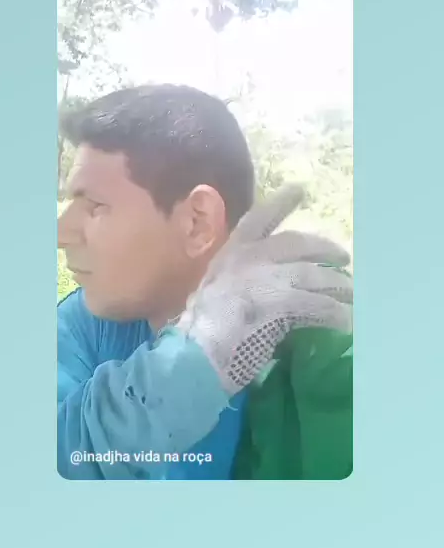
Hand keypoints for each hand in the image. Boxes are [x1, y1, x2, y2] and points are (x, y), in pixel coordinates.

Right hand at [176, 184, 352, 395]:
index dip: (280, 202)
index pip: (258, 218)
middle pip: (296, 243)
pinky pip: (318, 305)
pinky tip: (348, 323)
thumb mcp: (216, 293)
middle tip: (344, 258)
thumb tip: (272, 285)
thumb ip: (241, 281)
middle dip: (324, 249)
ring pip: (313, 275)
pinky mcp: (278, 304)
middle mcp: (247, 259)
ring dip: (338, 287)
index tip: (300, 189)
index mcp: (229, 254)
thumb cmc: (201, 333)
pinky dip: (336, 314)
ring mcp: (263, 279)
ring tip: (354, 298)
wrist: (192, 357)